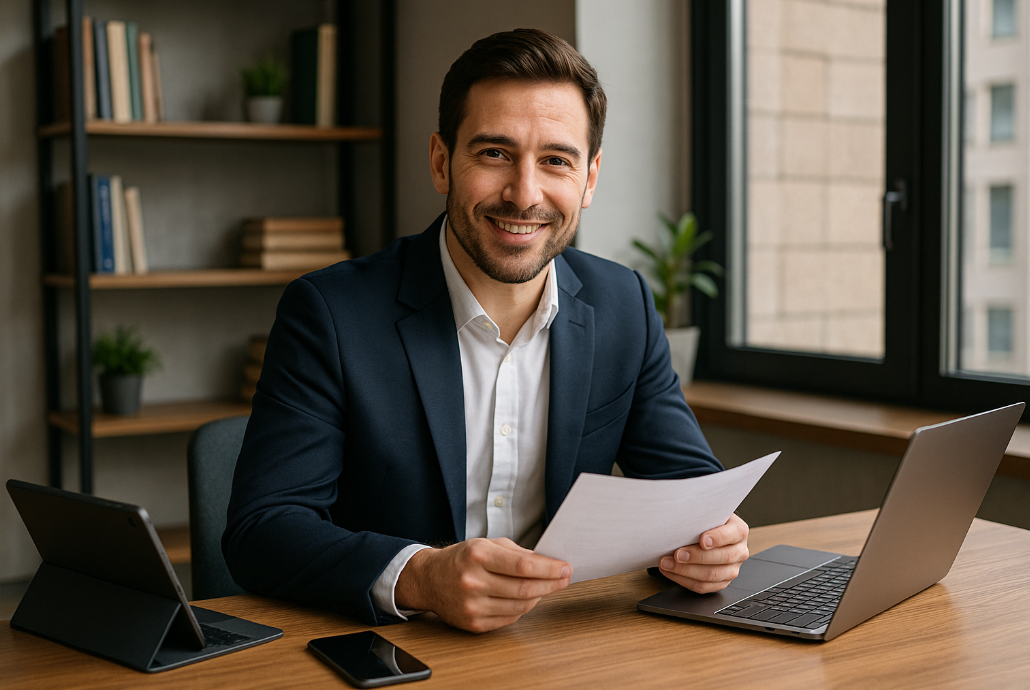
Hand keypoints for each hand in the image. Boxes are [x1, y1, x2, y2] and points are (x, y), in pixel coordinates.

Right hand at [395, 537, 570, 632]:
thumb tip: (548, 563)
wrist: (429, 579)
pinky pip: (509, 618)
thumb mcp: (487, 544)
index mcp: (478, 555)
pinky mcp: (473, 623)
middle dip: (551, 584)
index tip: (565, 568)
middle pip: (524, 588)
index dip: (549, 568)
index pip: (523, 566)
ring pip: (520, 606)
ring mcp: (472, 605)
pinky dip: (522, 609)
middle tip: (564, 579)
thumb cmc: (462, 558)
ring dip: (539, 597)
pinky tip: (526, 598)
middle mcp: (473, 581)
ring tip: (546, 587)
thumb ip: (517, 553)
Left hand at [657, 513, 748, 593]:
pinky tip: (671, 572)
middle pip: (723, 557)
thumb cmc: (707, 521)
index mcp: (739, 531)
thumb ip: (700, 517)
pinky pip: (704, 587)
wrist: (710, 531)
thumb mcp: (708, 513)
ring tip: (667, 563)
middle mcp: (739, 551)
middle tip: (677, 554)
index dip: (718, 538)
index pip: (732, 534)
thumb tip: (680, 520)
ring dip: (686, 571)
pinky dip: (684, 580)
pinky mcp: (722, 582)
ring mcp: (732, 569)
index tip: (702, 540)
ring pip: (712, 575)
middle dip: (696, 557)